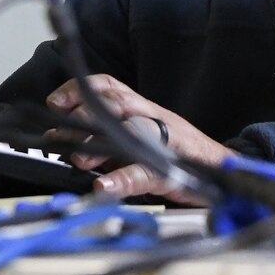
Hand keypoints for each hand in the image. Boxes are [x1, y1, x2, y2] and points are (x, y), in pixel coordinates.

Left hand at [46, 73, 231, 202]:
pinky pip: (145, 172)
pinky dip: (122, 180)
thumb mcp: (138, 134)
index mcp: (141, 107)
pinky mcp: (171, 170)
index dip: (80, 90)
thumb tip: (60, 136)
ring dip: (99, 143)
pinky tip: (103, 187)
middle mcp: (151, 117)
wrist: (219, 168)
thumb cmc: (175, 152)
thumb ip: (104, 132)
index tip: (54, 102)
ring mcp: (163, 141)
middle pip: (115, 104)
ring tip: (78, 159)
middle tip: (57, 136)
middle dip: (83, 115)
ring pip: (130, 130)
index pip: (109, 86)